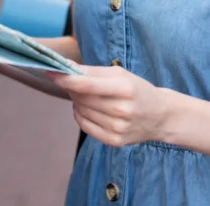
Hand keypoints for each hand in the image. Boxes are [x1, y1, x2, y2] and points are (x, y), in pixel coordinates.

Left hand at [47, 65, 167, 147]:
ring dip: (76, 101)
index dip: (65, 79)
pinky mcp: (114, 141)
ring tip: (86, 95)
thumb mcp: (120, 74)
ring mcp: (118, 128)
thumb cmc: (137, 90)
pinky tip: (87, 108)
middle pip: (81, 98)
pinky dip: (80, 115)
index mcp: (125, 89)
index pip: (87, 85)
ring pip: (81, 111)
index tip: (50, 72)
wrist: (160, 116)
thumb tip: (65, 67)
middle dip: (72, 88)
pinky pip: (85, 126)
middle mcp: (122, 110)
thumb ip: (92, 71)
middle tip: (73, 81)